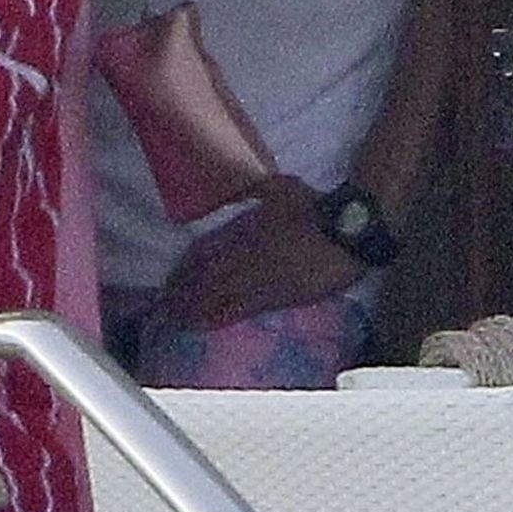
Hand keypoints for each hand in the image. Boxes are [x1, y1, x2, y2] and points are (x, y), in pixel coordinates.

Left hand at [159, 172, 366, 327]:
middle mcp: (249, 267)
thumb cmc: (313, 208)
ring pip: (225, 304)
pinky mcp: (283, 300)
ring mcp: (266, 287)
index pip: (206, 261)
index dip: (185, 274)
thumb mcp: (276, 188)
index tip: (168, 283)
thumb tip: (225, 188)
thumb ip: (247, 191)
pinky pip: (247, 311)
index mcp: (245, 239)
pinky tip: (215, 323)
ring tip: (181, 323)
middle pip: (210, 287)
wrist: (348, 234)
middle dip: (186, 300)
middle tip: (165, 311)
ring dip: (200, 314)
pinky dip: (225, 318)